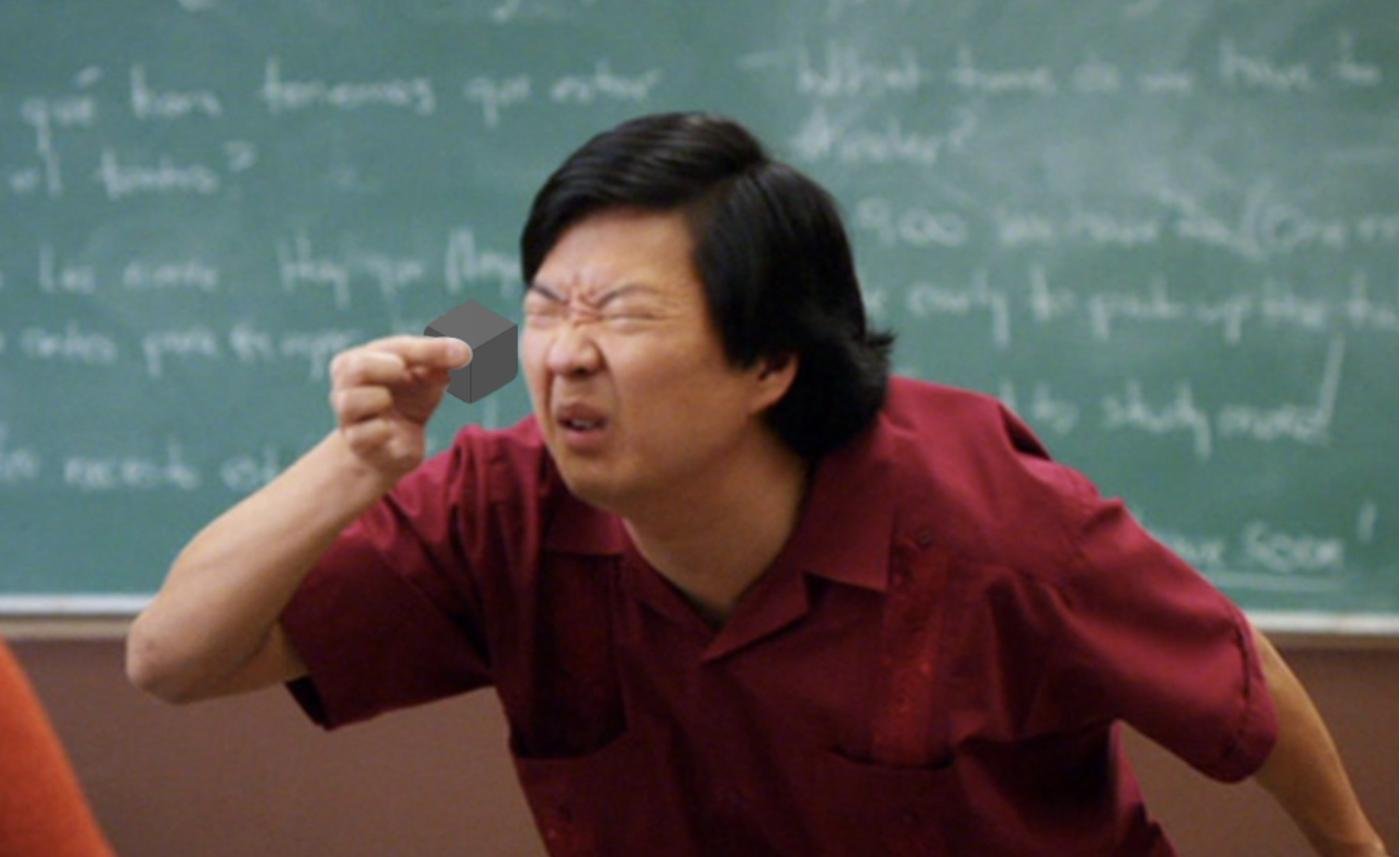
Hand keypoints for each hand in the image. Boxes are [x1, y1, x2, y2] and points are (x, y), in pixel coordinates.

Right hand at [327, 335, 471, 481]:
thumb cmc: (409, 402)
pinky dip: (382, 431)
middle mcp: (347, 385)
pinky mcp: (357, 444)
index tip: (464, 354)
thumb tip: (466, 351)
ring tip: (389, 403)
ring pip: (351, 401)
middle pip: (354, 368)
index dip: (429, 350)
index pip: (395, 348)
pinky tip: (390, 431)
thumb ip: (441, 362)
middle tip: (402, 371)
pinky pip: (364, 434)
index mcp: (363, 359)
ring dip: (379, 399)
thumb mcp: (427, 378)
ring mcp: (348, 416)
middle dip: (384, 368)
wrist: (396, 447)